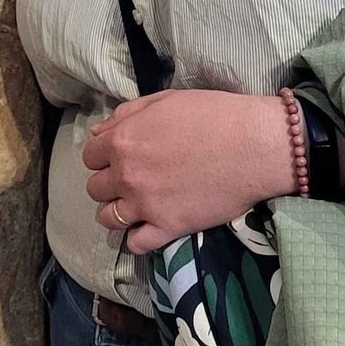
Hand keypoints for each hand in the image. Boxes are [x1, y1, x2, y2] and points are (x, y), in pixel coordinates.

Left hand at [82, 89, 295, 255]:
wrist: (255, 145)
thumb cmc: (214, 114)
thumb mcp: (165, 101)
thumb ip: (126, 115)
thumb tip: (98, 131)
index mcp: (123, 141)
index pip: (90, 156)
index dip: (104, 156)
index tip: (120, 158)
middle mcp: (127, 175)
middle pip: (96, 189)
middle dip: (110, 184)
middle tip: (133, 180)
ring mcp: (145, 205)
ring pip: (108, 218)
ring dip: (118, 212)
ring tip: (137, 206)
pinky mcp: (168, 228)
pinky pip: (136, 244)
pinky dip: (138, 239)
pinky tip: (149, 228)